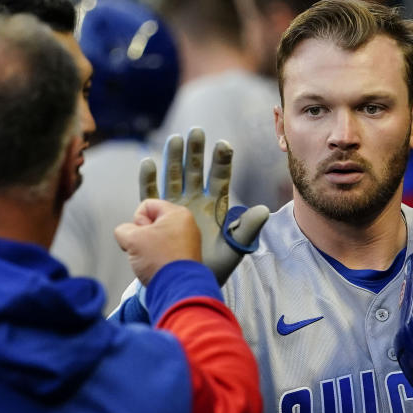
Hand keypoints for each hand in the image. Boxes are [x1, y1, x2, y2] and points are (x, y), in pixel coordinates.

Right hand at [114, 199, 200, 285]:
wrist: (177, 289)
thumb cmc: (162, 262)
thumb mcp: (131, 239)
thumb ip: (122, 230)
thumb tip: (125, 234)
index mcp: (178, 214)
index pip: (146, 206)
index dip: (137, 221)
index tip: (141, 235)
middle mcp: (187, 226)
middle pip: (151, 224)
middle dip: (142, 237)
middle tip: (145, 249)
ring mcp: (188, 243)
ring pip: (156, 240)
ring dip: (148, 249)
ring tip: (151, 260)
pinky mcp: (186, 258)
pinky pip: (164, 253)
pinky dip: (158, 259)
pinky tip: (157, 267)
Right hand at [141, 128, 268, 285]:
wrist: (189, 282)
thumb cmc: (216, 267)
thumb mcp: (235, 249)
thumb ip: (247, 229)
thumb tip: (263, 210)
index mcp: (216, 205)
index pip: (220, 177)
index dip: (221, 161)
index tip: (223, 145)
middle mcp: (196, 200)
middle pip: (195, 170)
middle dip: (196, 151)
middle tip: (195, 131)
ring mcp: (175, 206)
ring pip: (174, 176)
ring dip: (173, 158)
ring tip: (175, 139)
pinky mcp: (156, 216)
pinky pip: (150, 194)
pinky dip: (149, 178)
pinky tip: (149, 162)